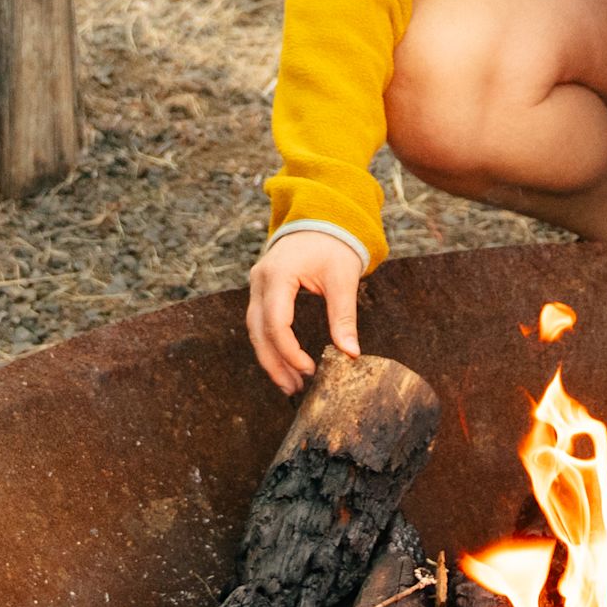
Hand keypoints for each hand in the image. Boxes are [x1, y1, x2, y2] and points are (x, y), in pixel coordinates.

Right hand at [244, 227, 367, 391]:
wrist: (322, 218)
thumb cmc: (334, 245)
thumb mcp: (343, 278)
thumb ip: (344, 316)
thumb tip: (351, 354)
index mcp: (279, 274)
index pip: (275, 322)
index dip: (289, 352)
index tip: (310, 370)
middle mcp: (260, 279)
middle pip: (258, 330)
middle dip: (275, 363)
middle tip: (294, 389)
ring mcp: (257, 284)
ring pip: (255, 329)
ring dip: (270, 358)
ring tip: (290, 384)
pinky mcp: (262, 290)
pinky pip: (260, 322)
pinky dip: (270, 344)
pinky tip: (285, 363)